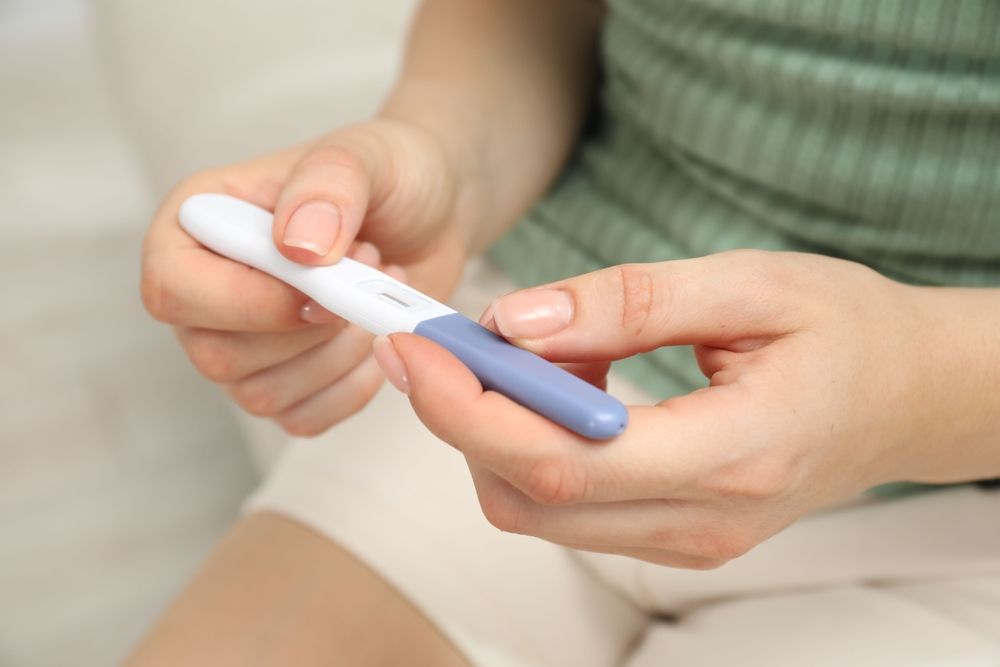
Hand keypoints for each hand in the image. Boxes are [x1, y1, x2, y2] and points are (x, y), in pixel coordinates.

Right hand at [142, 120, 469, 435]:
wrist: (431, 214)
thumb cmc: (388, 176)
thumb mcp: (366, 156)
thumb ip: (327, 187)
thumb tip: (296, 247)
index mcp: (199, 222)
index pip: (172, 289)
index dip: (245, 302)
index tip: (318, 285)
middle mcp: (208, 289)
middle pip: (216, 357)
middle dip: (309, 330)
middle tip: (363, 267)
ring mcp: (244, 344)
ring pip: (262, 395)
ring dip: (338, 352)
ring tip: (372, 290)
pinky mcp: (289, 381)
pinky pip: (304, 417)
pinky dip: (354, 385)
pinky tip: (377, 332)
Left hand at [375, 251, 962, 567]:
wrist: (905, 396)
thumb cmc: (845, 331)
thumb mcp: (751, 284)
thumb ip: (630, 302)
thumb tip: (517, 319)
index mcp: (732, 457)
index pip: (561, 460)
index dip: (469, 409)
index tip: (418, 348)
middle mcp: (702, 520)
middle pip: (529, 498)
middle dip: (461, 418)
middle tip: (444, 340)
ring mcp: (685, 540)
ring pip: (536, 510)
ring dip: (497, 430)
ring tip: (532, 350)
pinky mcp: (671, 534)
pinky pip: (566, 506)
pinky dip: (533, 445)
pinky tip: (566, 383)